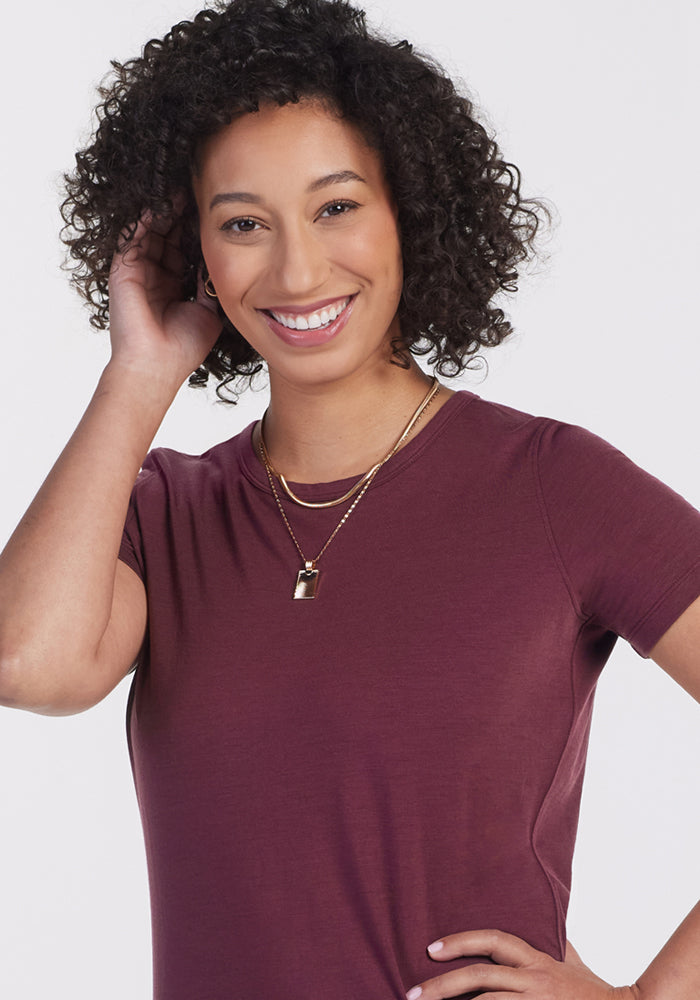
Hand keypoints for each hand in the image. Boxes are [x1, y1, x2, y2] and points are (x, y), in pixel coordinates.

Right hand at [108, 200, 222, 382]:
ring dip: (165, 212)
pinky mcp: (123, 270)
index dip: (196, 230)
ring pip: (151, 232)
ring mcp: (138, 271)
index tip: (213, 212)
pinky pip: (133, 237)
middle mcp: (154, 275)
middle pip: (167, 236)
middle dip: (182, 215)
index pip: (184, 248)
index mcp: (173, 285)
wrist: (157, 366)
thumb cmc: (183, 347)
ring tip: (181, 191)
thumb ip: (211, 285)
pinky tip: (162, 204)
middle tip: (198, 192)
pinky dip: (146, 220)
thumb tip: (223, 257)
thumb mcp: (208, 311)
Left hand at [404, 929, 641, 998]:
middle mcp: (534, 981)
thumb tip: (546, 919)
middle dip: (441, 986)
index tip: (430, 948)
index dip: (460, 941)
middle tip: (411, 994)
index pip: (493, 941)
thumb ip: (554, 944)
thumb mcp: (571, 961)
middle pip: (480, 978)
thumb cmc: (594, 991)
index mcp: (537, 960)